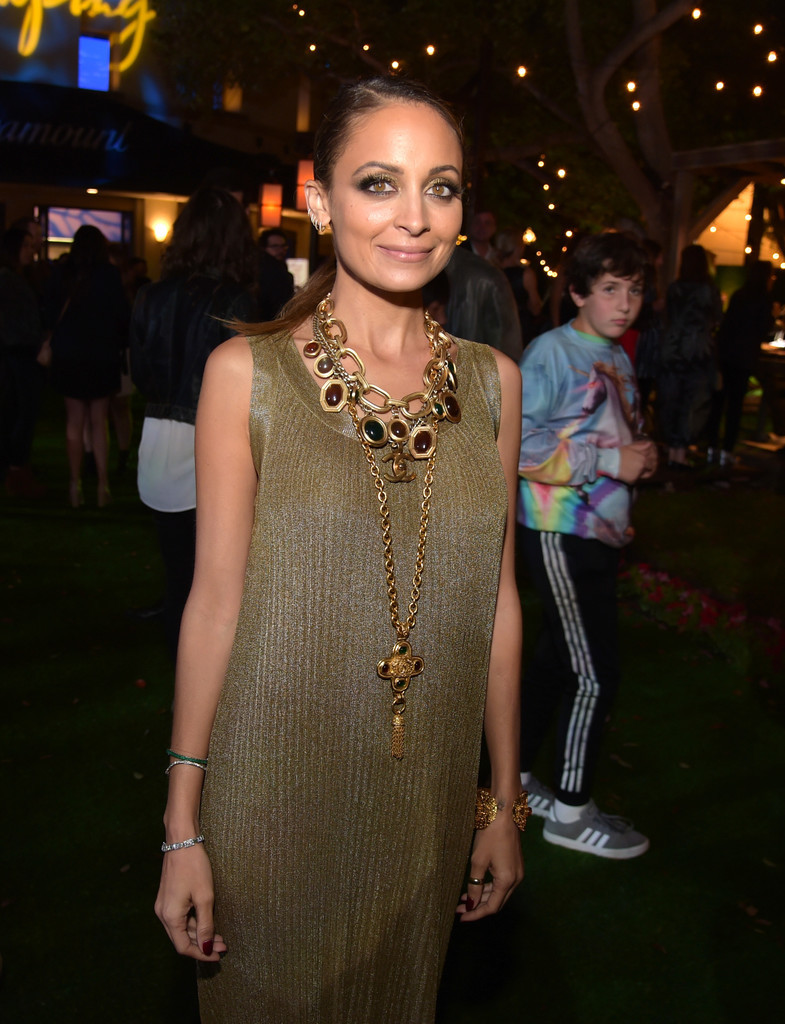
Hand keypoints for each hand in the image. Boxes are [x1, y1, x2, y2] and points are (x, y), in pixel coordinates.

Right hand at [154, 844, 226, 960]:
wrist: (182, 840)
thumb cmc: (194, 866)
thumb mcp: (204, 897)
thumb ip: (205, 925)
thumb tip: (207, 948)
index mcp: (170, 916)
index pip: (183, 947)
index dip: (201, 954)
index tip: (218, 955)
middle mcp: (162, 914)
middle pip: (182, 939)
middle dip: (203, 944)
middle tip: (223, 946)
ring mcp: (164, 905)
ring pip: (182, 928)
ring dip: (199, 933)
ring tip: (220, 935)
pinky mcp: (168, 897)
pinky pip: (180, 916)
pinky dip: (194, 922)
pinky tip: (207, 921)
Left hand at [455, 815, 523, 921]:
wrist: (504, 814)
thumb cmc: (490, 835)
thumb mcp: (478, 861)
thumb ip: (474, 885)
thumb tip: (471, 903)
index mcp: (507, 880)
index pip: (491, 907)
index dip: (476, 914)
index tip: (461, 916)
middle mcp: (516, 879)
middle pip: (497, 902)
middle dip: (478, 907)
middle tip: (460, 909)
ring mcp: (517, 872)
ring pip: (499, 893)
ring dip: (482, 897)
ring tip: (464, 899)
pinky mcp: (515, 865)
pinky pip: (502, 883)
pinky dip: (489, 887)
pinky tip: (476, 886)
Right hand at [616, 440, 657, 482]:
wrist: (609, 462)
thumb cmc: (619, 453)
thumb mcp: (630, 447)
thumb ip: (641, 446)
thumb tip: (650, 444)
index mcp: (643, 457)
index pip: (653, 459)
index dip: (654, 459)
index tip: (653, 459)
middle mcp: (643, 465)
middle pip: (652, 467)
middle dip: (652, 466)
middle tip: (650, 467)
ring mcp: (639, 473)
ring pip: (647, 474)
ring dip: (647, 472)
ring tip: (644, 471)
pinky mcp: (634, 480)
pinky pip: (638, 479)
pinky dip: (638, 477)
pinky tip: (635, 474)